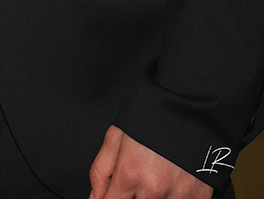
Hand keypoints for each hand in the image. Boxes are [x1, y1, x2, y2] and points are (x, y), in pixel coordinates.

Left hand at [89, 126, 213, 198]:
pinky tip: (173, 180)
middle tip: (139, 175)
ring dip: (154, 196)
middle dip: (132, 195)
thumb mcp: (116, 136)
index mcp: (130, 174)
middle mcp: (154, 191)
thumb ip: (100, 172)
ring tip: (157, 174)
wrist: (191, 105)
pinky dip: (174, 196)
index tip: (114, 192)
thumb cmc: (152, 117)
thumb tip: (95, 198)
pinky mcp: (200, 198)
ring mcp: (179, 197)